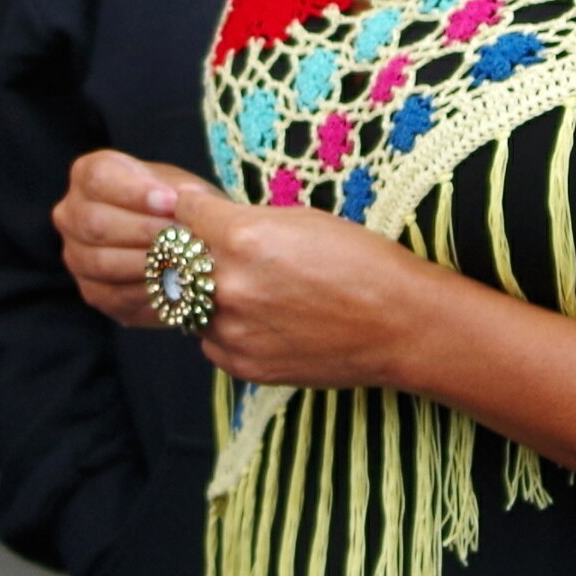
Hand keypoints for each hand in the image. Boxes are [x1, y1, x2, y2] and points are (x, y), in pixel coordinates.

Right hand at [54, 150, 211, 326]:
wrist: (178, 238)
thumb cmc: (177, 203)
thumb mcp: (183, 187)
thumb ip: (183, 194)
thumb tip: (185, 201)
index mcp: (89, 174)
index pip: (99, 178)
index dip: (134, 192)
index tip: (171, 202)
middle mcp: (71, 213)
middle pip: (95, 223)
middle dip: (144, 230)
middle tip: (183, 235)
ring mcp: (76, 255)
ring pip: (101, 262)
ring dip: (147, 262)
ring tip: (183, 259)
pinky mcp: (91, 291)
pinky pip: (112, 295)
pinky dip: (146, 289)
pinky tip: (174, 283)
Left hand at [175, 181, 435, 390]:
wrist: (398, 324)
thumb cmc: (361, 261)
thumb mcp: (302, 219)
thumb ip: (245, 220)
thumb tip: (203, 215)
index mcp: (243, 237)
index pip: (184, 214)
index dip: (191, 210)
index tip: (195, 212)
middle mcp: (227, 285)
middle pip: (177, 262)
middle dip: (192, 253)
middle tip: (218, 251)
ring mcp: (232, 331)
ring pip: (188, 306)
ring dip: (206, 295)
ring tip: (252, 289)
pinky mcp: (241, 365)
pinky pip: (210, 340)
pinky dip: (226, 327)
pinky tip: (263, 319)